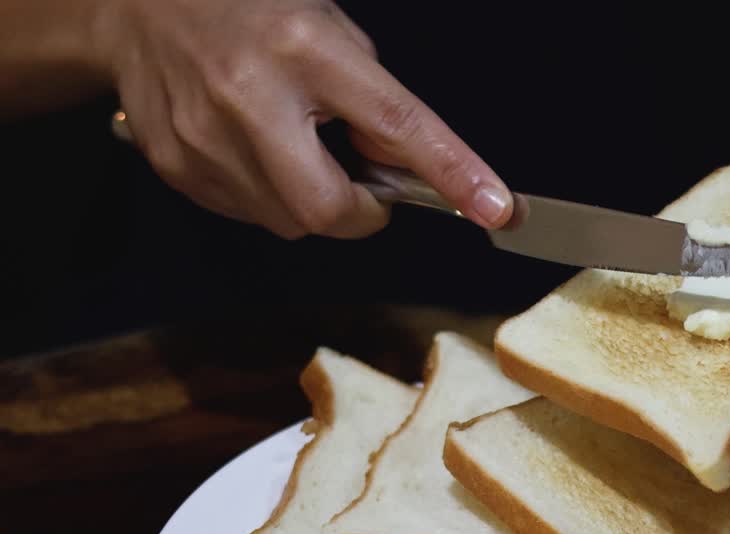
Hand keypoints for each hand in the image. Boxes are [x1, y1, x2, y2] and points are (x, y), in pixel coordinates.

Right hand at [102, 0, 511, 238]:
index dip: (455, 172)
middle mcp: (252, 95)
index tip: (497, 209)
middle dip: (359, 214)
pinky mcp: (178, 165)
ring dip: (309, 201)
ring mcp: (206, 136)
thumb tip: (410, 165)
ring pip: (288, 221)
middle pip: (328, 208)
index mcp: (307, 50)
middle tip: (360, 185)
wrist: (138, 6)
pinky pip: (247, 213)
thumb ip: (373, 97)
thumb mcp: (327, 30)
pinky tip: (253, 151)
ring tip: (292, 147)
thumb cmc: (247, 9)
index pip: (400, 124)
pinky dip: (266, 196)